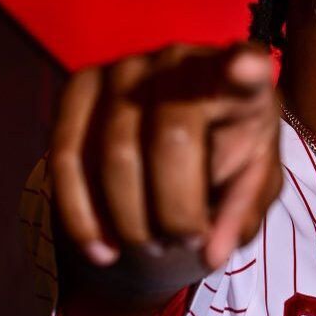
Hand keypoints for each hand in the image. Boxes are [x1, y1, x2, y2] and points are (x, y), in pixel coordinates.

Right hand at [48, 42, 281, 297]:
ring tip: (152, 248)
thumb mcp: (250, 186)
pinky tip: (102, 251)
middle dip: (175, 210)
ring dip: (131, 220)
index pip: (247, 72)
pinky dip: (81, 215)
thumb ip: (240, 213)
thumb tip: (211, 254)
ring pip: (114, 154)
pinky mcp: (80, 83)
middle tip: (182, 243)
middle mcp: (182, 61)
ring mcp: (127, 67)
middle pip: (172, 139)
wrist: (179, 135)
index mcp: (241, 84)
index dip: (246, 69)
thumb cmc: (227, 158)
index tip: (247, 68)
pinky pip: (66, 155)